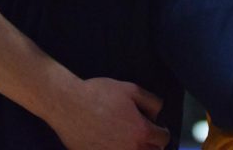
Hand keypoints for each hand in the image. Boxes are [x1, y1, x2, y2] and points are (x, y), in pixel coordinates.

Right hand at [49, 77, 169, 149]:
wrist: (68, 104)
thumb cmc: (99, 95)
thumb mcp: (131, 89)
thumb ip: (152, 102)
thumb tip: (157, 114)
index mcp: (141, 132)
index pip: (163, 139)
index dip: (161, 130)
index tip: (156, 127)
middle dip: (152, 144)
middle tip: (144, 135)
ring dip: (136, 149)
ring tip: (129, 140)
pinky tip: (112, 144)